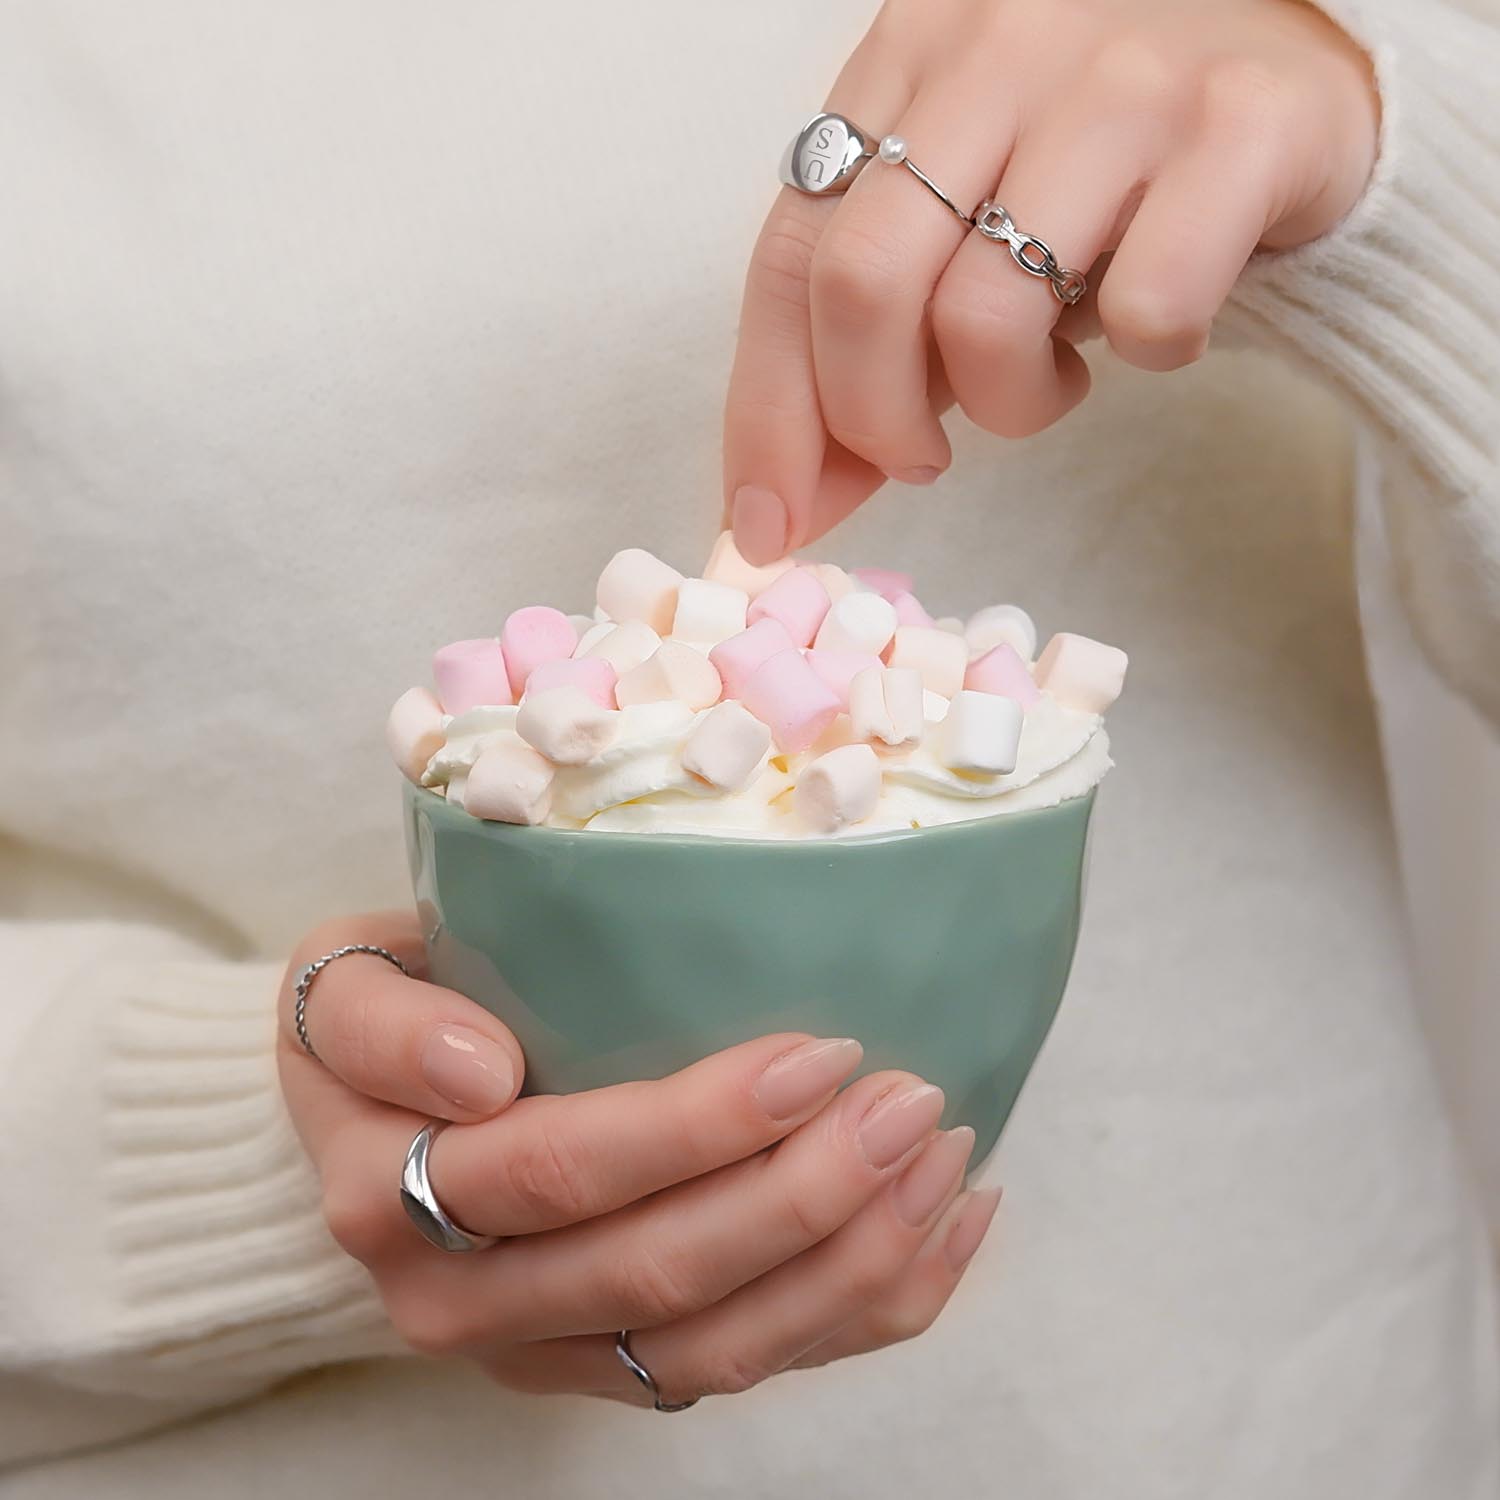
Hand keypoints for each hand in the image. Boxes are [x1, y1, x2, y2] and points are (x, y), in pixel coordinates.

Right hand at [277, 913, 1000, 1404]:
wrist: (376, 1124)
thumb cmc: (384, 1024)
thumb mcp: (339, 986)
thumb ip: (380, 1022)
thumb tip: (479, 1074)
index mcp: (393, 1202)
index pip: (569, 1172)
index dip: (702, 1124)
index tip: (819, 1052)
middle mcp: (470, 1304)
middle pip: (663, 1272)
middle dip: (809, 1196)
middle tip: (914, 1099)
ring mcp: (554, 1352)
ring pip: (726, 1345)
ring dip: (857, 1261)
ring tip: (947, 1156)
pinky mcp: (620, 1368)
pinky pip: (759, 1363)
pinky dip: (868, 1308)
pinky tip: (949, 1223)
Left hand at [724, 0, 1379, 560]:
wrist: (1295, 76)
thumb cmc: (1102, 174)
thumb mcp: (962, 230)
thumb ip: (872, 346)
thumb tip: (780, 509)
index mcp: (904, 60)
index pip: (791, 258)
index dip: (767, 411)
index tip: (765, 525)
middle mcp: (996, 47)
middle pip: (864, 285)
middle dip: (875, 421)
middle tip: (924, 458)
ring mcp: (1117, 80)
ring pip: (987, 313)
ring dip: (1013, 403)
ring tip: (1056, 373)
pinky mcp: (1237, 125)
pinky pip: (1145, 313)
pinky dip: (1148, 355)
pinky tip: (1160, 321)